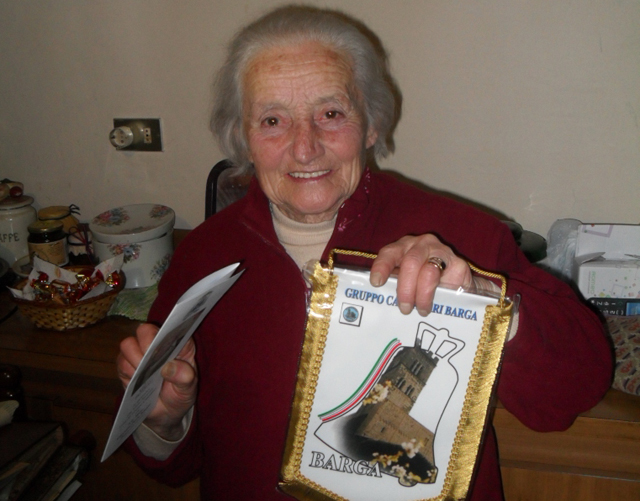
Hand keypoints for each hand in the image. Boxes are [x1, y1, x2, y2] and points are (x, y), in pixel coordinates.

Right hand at [117, 323, 197, 440]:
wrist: (165, 412)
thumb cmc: (180, 394)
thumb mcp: (188, 389)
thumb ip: (184, 377)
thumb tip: (169, 367)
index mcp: (178, 343)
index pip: (171, 328)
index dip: (166, 332)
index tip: (162, 345)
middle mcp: (157, 344)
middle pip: (145, 330)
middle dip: (146, 344)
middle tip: (151, 361)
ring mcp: (140, 353)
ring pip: (128, 344)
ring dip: (135, 358)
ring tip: (145, 373)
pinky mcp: (127, 365)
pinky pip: (121, 361)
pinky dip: (128, 371)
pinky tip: (138, 381)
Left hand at [370, 234, 472, 315]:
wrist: (456, 286)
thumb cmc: (423, 283)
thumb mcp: (406, 281)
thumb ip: (395, 284)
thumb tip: (380, 301)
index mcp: (403, 247)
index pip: (390, 252)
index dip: (382, 266)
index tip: (376, 283)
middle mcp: (421, 244)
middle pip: (410, 262)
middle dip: (405, 288)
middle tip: (405, 308)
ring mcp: (441, 251)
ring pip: (428, 271)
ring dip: (422, 294)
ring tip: (421, 310)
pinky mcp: (458, 264)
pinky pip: (447, 280)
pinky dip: (439, 295)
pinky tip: (437, 305)